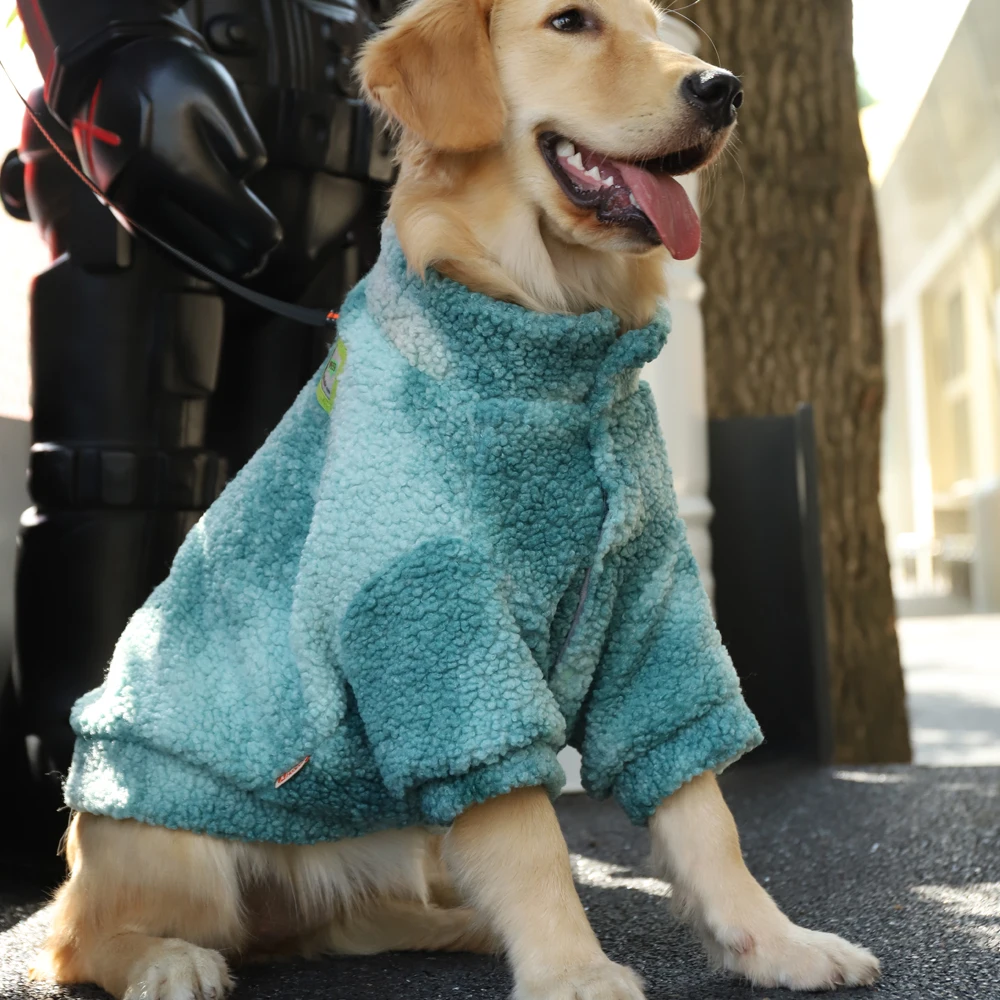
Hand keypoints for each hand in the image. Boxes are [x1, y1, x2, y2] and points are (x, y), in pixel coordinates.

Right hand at [68, 35, 281, 277]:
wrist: (103, 66)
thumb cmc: (167, 76)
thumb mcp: (219, 93)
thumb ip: (243, 144)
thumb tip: (246, 186)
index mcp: (177, 164)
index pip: (237, 222)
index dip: (262, 234)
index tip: (273, 235)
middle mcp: (148, 193)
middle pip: (213, 251)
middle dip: (243, 255)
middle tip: (262, 252)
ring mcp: (127, 205)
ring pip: (184, 256)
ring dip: (217, 262)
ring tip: (243, 263)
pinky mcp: (116, 208)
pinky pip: (158, 246)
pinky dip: (187, 256)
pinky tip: (207, 260)